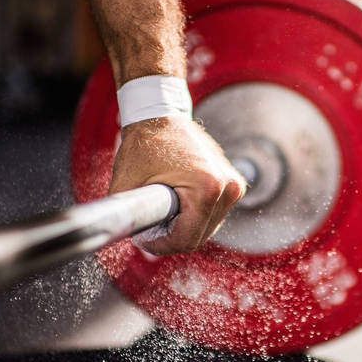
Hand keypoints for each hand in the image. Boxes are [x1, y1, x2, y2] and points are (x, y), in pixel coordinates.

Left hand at [110, 117, 244, 254]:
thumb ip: (128, 217)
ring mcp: (234, 185)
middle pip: (199, 236)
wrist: (161, 115)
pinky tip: (175, 206)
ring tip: (160, 215)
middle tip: (147, 229)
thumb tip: (130, 242)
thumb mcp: (127, 185)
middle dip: (171, 239)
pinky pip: (212, 214)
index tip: (142, 240)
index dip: (160, 246)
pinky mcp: (234, 183)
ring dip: (183, 229)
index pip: (187, 239)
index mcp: (207, 188)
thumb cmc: (144, 145)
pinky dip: (194, 217)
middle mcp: (228, 187)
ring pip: (207, 228)